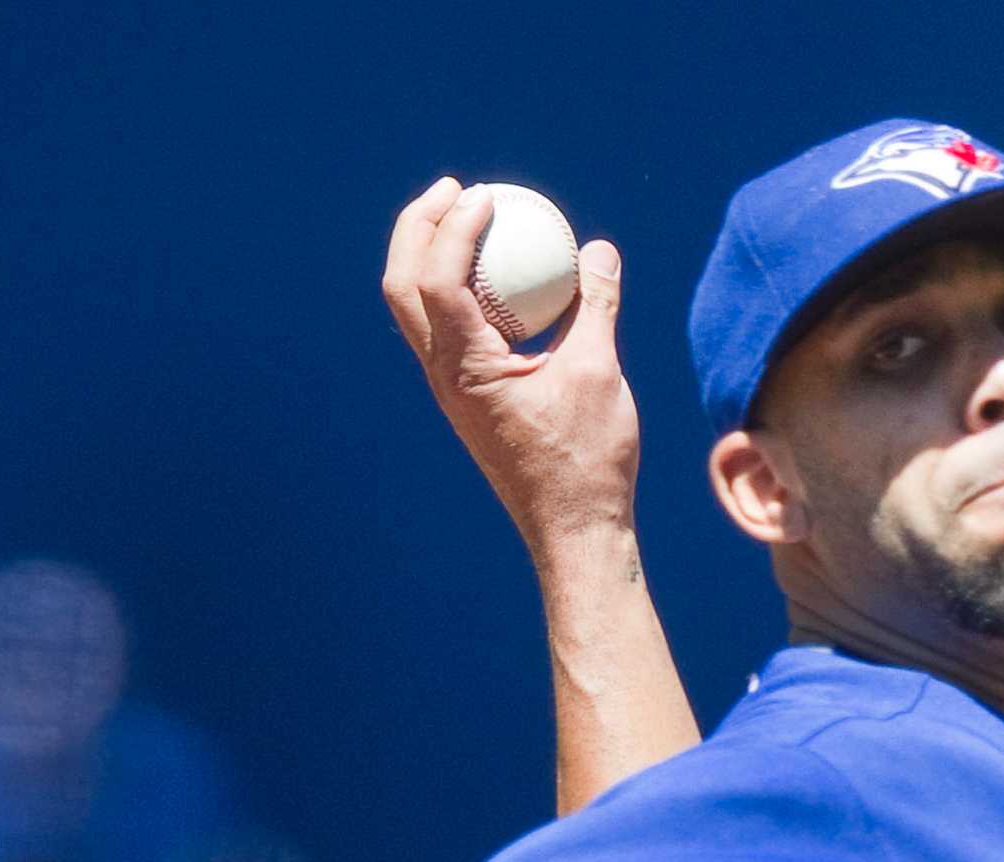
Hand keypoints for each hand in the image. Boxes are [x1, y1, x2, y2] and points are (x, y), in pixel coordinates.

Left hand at [381, 176, 639, 555]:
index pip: (438, 277)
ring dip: (432, 256)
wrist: (574, 530)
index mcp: (465, 368)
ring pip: (417, 309)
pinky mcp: (467, 400)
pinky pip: (448, 330)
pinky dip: (460, 291)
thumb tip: (599, 249)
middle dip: (419, 227)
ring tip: (468, 222)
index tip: (485, 195)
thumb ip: (597, 305)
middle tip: (455, 190)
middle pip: (402, 284)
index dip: (455, 226)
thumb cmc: (587, 460)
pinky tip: (500, 280)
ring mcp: (450, 390)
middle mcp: (443, 377)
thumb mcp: (600, 374)